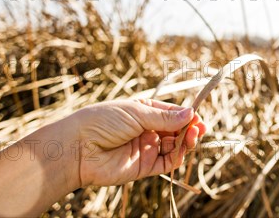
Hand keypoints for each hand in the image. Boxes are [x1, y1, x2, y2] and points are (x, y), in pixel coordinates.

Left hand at [73, 99, 206, 186]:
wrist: (78, 148)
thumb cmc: (102, 122)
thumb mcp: (136, 113)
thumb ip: (165, 117)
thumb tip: (191, 113)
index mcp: (144, 112)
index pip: (172, 113)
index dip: (186, 114)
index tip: (197, 115)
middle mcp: (147, 130)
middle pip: (176, 130)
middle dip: (190, 128)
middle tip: (201, 127)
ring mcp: (146, 149)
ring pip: (175, 146)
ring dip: (187, 141)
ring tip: (194, 134)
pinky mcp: (144, 167)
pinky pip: (167, 162)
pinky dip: (178, 155)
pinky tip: (183, 147)